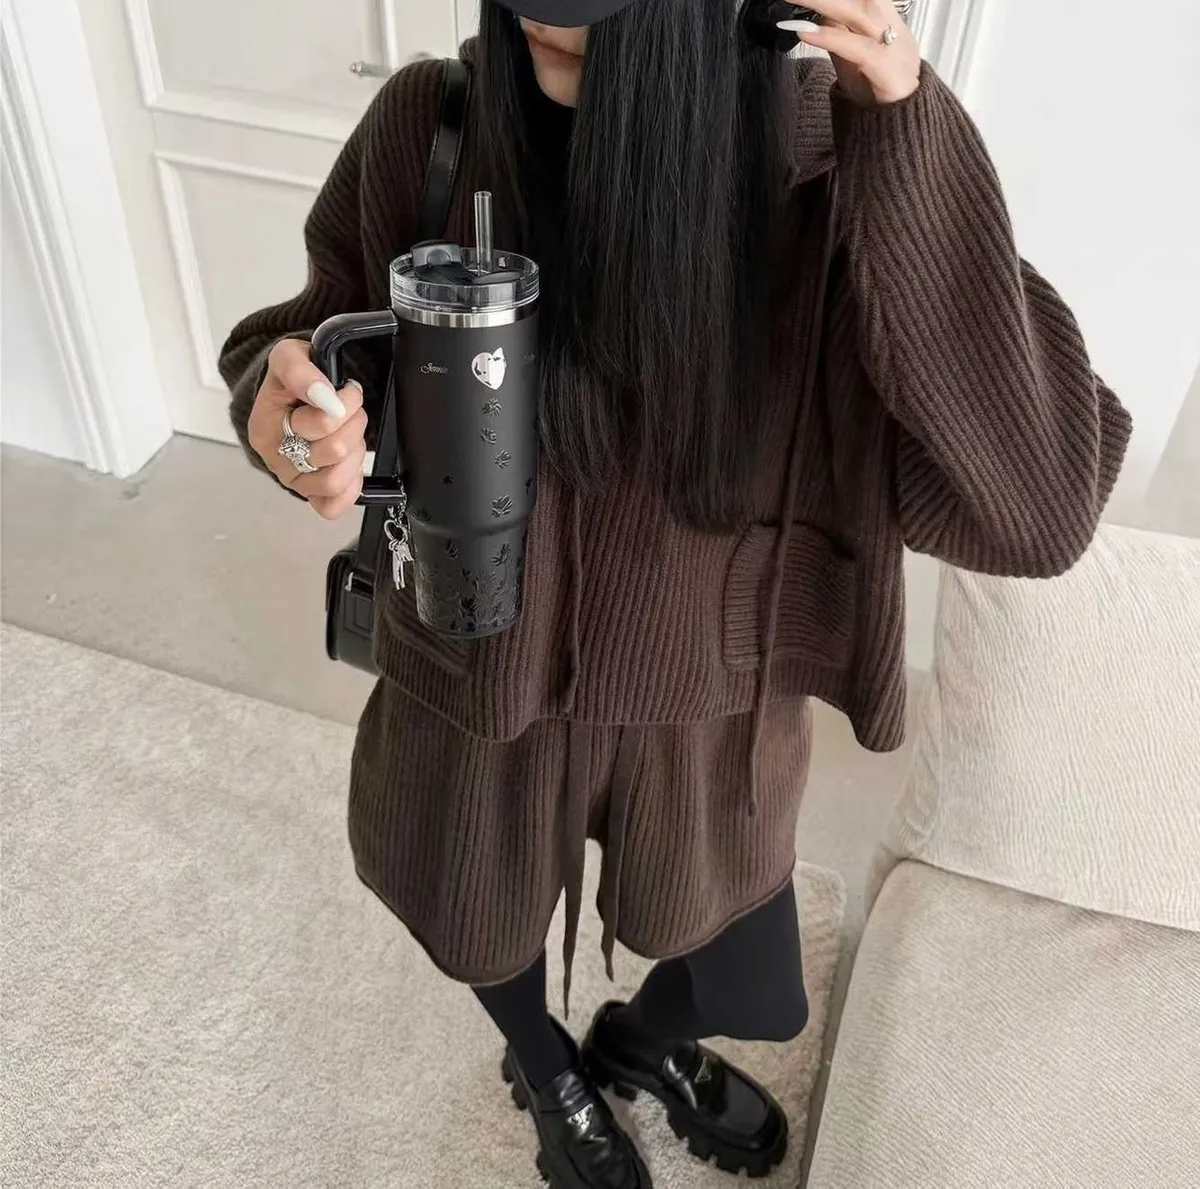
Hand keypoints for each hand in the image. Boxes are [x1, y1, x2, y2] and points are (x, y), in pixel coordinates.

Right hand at [247, 338, 367, 518]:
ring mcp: (294, 481)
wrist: (290, 396)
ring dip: (355, 453)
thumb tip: (322, 393)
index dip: (347, 404)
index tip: (346, 391)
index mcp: (265, 428)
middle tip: (350, 411)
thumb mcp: (287, 357)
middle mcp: (276, 459)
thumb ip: (298, 369)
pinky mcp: (311, 497)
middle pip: (334, 452)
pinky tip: (348, 463)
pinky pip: (332, 506)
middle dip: (354, 425)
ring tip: (349, 435)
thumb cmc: (290, 382)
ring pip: (336, 480)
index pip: (321, 424)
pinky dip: (349, 486)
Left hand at [784, 0, 919, 105]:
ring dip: (826, 3)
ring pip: (862, 13)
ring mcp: (897, 49)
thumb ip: (837, 37)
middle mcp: (896, 30)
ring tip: (794, 0)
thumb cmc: (879, 97)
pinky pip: (860, 49)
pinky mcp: (891, 72)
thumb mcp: (851, 61)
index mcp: (889, 23)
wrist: (902, 131)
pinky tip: (807, 32)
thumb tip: (817, 17)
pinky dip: (832, 38)